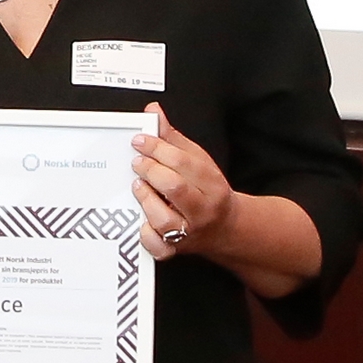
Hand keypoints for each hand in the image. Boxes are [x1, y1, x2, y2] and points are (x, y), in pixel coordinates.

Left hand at [129, 105, 236, 261]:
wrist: (225, 228)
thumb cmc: (208, 192)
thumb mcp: (198, 161)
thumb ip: (174, 139)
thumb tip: (154, 113)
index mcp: (211, 184)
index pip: (184, 162)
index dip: (158, 148)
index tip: (140, 140)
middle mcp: (202, 209)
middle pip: (175, 188)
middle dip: (151, 171)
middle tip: (137, 163)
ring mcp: (189, 232)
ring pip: (165, 220)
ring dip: (146, 200)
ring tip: (138, 187)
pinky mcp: (176, 249)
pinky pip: (159, 248)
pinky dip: (146, 236)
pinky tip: (141, 221)